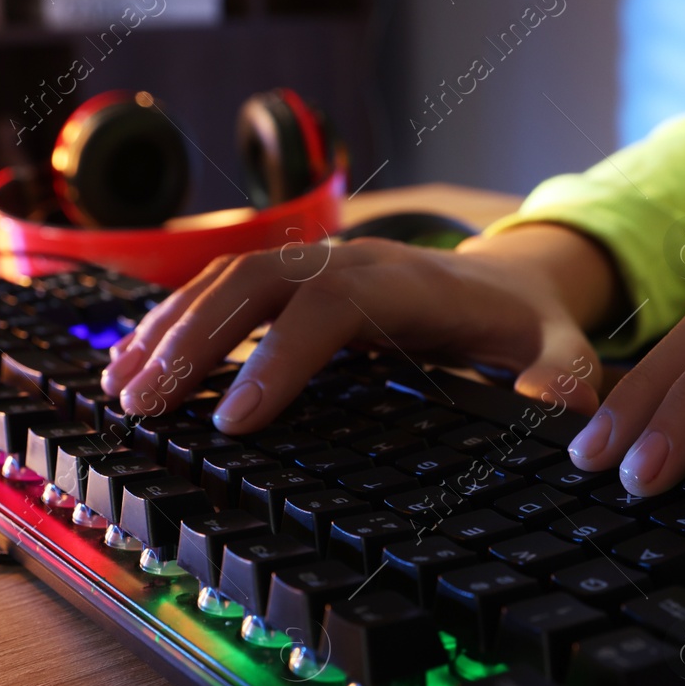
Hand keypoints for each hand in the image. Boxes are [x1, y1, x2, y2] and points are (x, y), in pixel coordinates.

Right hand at [100, 224, 621, 429]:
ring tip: (119, 391)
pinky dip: (173, 322)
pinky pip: (222, 288)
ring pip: (225, 279)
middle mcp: (350, 262)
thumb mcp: (560, 353)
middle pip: (255, 282)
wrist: (514, 278)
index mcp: (403, 283)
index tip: (237, 422)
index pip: (327, 310)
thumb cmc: (527, 324)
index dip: (280, 359)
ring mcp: (317, 264)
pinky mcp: (295, 281)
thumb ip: (562, 385)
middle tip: (144, 405)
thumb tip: (565, 423)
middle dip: (195, 339)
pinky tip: (132, 366)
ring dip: (169, 330)